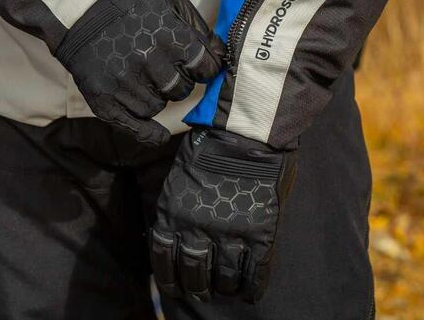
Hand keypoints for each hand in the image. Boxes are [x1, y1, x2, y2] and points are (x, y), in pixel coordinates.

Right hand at [56, 0, 224, 145]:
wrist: (80, 9)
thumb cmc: (130, 0)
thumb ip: (198, 27)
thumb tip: (222, 55)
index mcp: (170, 37)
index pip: (206, 68)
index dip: (205, 67)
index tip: (199, 65)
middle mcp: (149, 63)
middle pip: (182, 89)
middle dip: (179, 80)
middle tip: (165, 67)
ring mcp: (125, 83)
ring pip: (159, 106)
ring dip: (157, 94)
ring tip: (143, 75)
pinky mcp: (105, 99)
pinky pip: (137, 126)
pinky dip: (149, 132)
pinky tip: (159, 134)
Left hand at [150, 129, 296, 302]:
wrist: (246, 131)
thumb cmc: (212, 145)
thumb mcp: (180, 177)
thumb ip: (178, 208)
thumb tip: (175, 234)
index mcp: (173, 215)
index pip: (163, 260)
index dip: (170, 279)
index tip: (176, 288)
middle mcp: (197, 230)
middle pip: (194, 274)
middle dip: (197, 288)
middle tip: (203, 292)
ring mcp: (230, 234)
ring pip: (224, 278)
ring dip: (225, 288)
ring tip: (228, 290)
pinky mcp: (259, 233)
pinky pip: (255, 272)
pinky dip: (253, 287)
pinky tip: (251, 292)